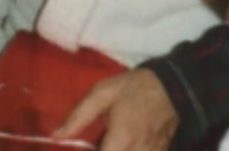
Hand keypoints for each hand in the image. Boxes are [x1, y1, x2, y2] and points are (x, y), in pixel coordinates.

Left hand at [53, 68, 177, 150]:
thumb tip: (55, 135)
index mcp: (120, 142)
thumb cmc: (135, 87)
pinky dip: (130, 150)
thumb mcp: (102, 93)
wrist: (173, 84)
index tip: (90, 147)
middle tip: (100, 142)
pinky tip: (124, 143)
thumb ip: (78, 116)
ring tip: (110, 143)